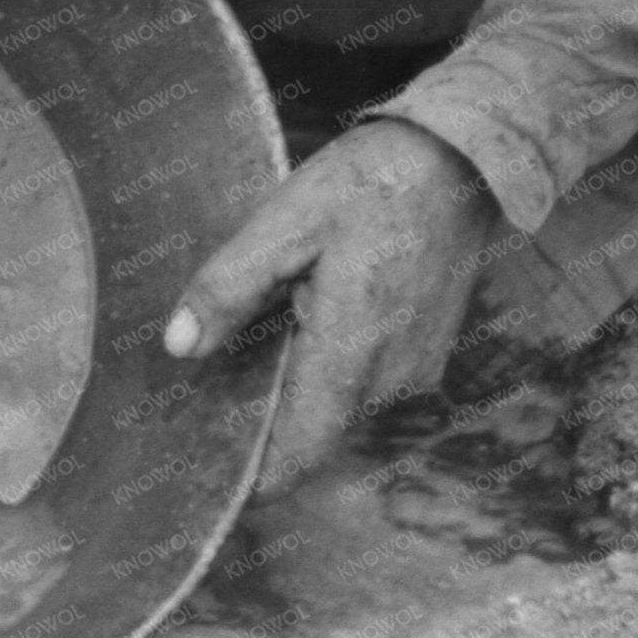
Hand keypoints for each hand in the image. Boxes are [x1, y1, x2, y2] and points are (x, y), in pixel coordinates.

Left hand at [160, 116, 503, 495]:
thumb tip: (179, 347)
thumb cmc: (367, 185)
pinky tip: (314, 312)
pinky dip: (337, 364)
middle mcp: (391, 379)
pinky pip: (369, 382)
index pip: (299, 454)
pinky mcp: (429, 355)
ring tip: (274, 321)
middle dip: (271, 413)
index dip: (256, 477)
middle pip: (315, 431)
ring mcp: (417, 371)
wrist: (457, 160)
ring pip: (342, 406)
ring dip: (306, 383)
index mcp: (350, 352)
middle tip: (223, 368)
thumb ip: (228, 289)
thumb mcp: (283, 222)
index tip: (213, 474)